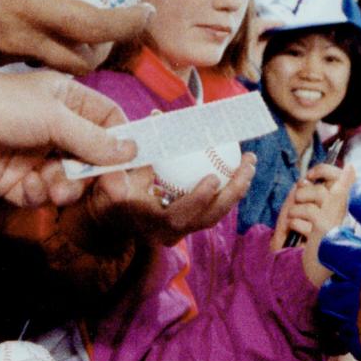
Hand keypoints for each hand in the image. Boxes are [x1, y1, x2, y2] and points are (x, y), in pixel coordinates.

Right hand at [0, 0, 151, 71]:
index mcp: (27, 4)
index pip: (94, 26)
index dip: (128, 22)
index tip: (145, 10)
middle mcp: (18, 37)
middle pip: (81, 60)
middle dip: (107, 48)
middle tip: (116, 21)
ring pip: (53, 64)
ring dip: (76, 50)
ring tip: (83, 22)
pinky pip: (25, 59)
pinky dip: (44, 46)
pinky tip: (40, 19)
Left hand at [0, 47, 138, 205]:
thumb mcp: (53, 116)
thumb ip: (93, 139)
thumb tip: (133, 151)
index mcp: (68, 100)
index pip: (110, 122)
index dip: (125, 144)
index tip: (138, 166)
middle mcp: (55, 127)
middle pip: (94, 158)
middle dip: (100, 175)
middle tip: (112, 193)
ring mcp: (35, 156)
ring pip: (70, 181)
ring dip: (68, 187)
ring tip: (55, 187)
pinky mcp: (14, 182)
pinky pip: (41, 195)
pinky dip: (39, 195)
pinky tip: (28, 187)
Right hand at [87, 152, 256, 246]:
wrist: (113, 216)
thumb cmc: (111, 194)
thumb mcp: (111, 181)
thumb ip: (126, 161)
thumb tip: (147, 128)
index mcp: (151, 224)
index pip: (179, 217)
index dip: (198, 200)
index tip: (213, 177)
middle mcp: (172, 232)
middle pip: (209, 217)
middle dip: (232, 192)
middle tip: (246, 164)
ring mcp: (184, 228)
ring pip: (217, 213)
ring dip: (237, 188)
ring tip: (249, 161)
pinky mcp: (192, 221)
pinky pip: (215, 206)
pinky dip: (230, 187)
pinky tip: (240, 164)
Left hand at [273, 163, 353, 284]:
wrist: (310, 272)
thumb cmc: (309, 242)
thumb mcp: (310, 216)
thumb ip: (310, 197)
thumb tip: (302, 181)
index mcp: (343, 205)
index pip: (343, 174)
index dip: (325, 170)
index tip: (310, 176)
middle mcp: (345, 210)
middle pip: (323, 185)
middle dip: (303, 193)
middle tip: (298, 204)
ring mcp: (337, 218)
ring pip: (312, 195)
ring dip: (296, 208)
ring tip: (295, 221)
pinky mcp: (325, 226)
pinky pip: (305, 211)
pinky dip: (294, 221)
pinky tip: (295, 231)